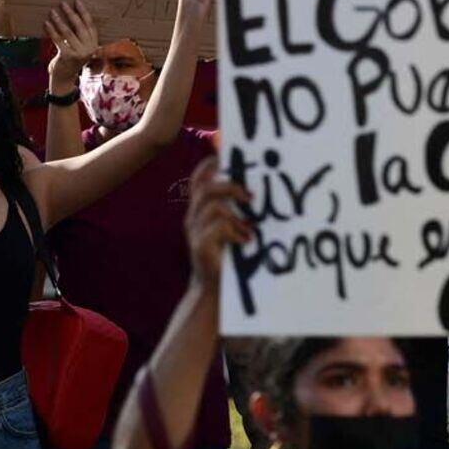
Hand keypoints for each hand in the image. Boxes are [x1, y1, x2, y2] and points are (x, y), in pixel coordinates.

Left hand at [44, 0, 99, 83]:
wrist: (64, 77)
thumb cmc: (70, 58)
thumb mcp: (79, 46)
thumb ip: (79, 34)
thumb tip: (70, 13)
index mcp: (94, 44)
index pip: (90, 24)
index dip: (83, 12)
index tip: (77, 0)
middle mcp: (89, 48)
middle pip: (79, 26)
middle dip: (70, 13)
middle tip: (62, 3)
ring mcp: (79, 53)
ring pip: (68, 32)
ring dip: (59, 20)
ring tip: (52, 11)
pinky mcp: (68, 56)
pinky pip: (58, 40)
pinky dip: (51, 30)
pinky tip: (46, 23)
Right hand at [184, 158, 252, 289]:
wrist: (212, 290)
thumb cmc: (225, 257)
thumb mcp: (229, 229)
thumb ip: (234, 211)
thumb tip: (255, 193)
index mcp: (198, 211)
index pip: (198, 180)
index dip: (209, 166)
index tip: (225, 158)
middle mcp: (193, 218)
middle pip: (207, 189)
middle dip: (230, 187)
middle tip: (250, 197)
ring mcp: (195, 232)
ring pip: (214, 207)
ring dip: (236, 214)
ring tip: (250, 227)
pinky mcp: (200, 247)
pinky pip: (218, 228)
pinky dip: (235, 232)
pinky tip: (246, 241)